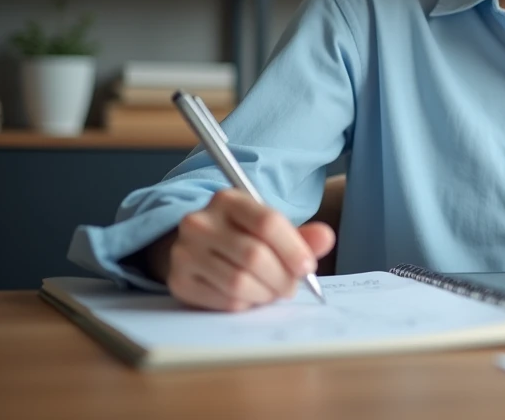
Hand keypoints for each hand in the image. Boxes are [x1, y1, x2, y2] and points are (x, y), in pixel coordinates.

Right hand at [159, 189, 334, 311]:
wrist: (198, 250)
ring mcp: (185, 252)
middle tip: (291, 287)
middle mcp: (200, 222)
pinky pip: (224, 301)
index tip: (307, 267)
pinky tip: (249, 296)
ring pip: (239, 282)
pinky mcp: (179, 281)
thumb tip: (325, 238)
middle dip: (281, 277)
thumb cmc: (243, 237)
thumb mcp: (271, 229)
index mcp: (228, 200)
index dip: (293, 248)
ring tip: (272, 291)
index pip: (267, 222)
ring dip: (265, 294)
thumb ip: (301, 235)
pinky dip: (245, 304)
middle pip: (254, 256)